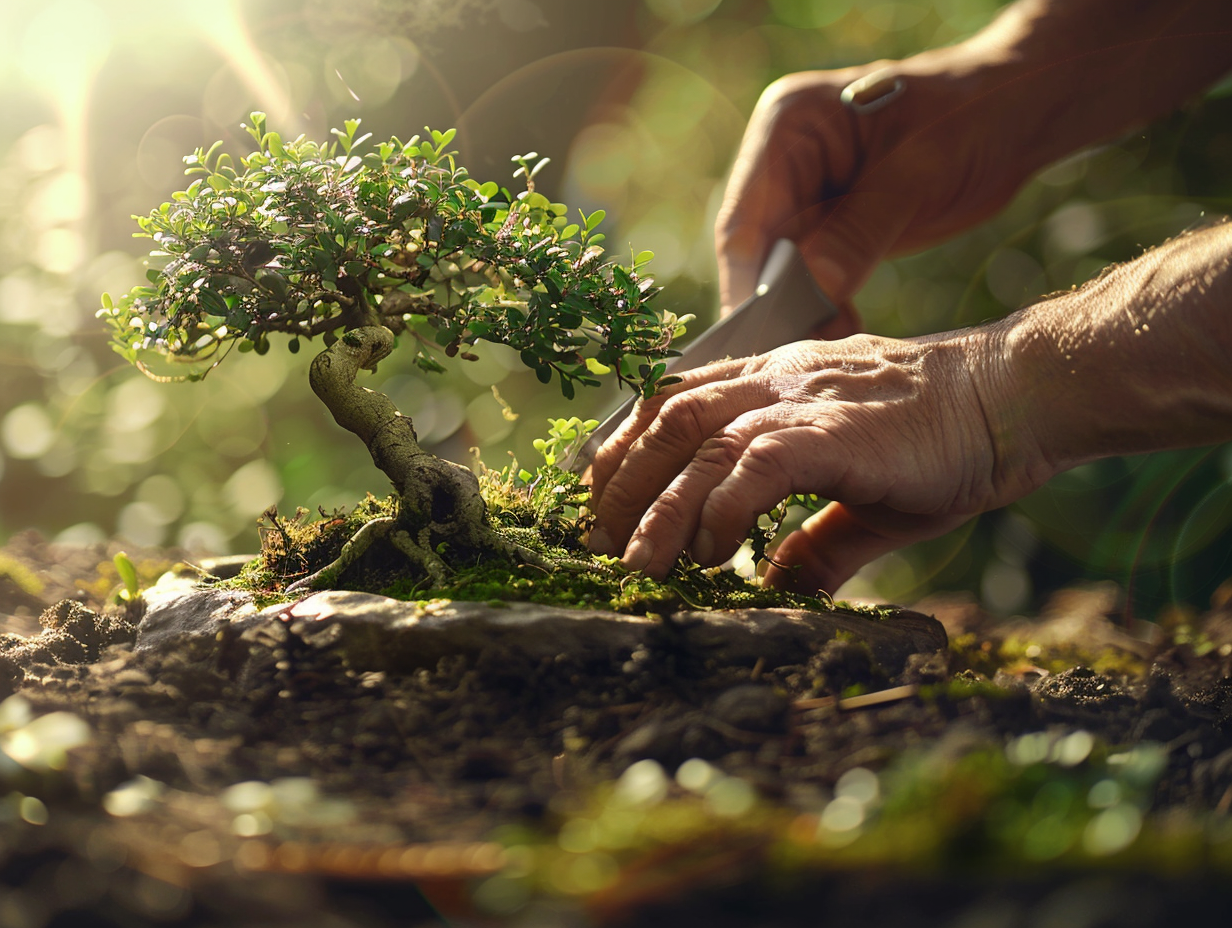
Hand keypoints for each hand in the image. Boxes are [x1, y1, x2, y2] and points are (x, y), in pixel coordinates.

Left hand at [587, 333, 1048, 593]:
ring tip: (636, 564)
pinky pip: (756, 463)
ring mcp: (803, 401)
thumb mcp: (859, 498)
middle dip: (622, 481)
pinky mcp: (835, 430)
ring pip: (699, 442)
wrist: (1013, 399)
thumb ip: (809, 541)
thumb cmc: (940, 443)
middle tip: (599, 542)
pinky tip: (714, 553)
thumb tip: (777, 590)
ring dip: (657, 506)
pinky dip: (722, 507)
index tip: (599, 498)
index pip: (674, 401)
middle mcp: (775, 381)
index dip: (627, 446)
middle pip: (668, 420)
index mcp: (774, 383)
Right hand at [716, 53, 1034, 337]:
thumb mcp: (918, 173)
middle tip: (795, 360)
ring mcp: (803, 191)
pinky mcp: (828, 222)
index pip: (744, 220)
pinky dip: (824, 306)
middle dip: (774, 305)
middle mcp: (783, 159)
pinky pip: (809, 274)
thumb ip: (859, 231)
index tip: (764, 338)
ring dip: (800, 312)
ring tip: (827, 350)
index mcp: (788, 126)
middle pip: (754, 250)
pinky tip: (847, 333)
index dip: (749, 284)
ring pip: (778, 269)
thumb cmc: (970, 119)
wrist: (1016, 112)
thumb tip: (812, 290)